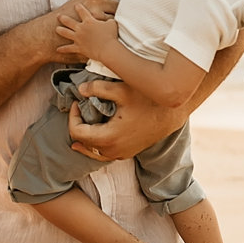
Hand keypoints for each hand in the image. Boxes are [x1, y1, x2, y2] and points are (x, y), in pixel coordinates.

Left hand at [44, 0, 114, 61]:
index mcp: (89, 21)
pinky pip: (69, 48)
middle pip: (69, 21)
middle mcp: (81, 28)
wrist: (107, 49)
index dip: (79, 7)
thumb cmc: (111, 36)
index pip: (82, 11)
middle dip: (64, 18)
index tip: (76, 5)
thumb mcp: (112, 23)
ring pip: (66, 33)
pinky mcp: (79, 48)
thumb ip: (110, 19)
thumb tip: (112, 16)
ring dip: (61, 31)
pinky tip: (58, 49)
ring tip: (57, 29)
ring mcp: (78, 38)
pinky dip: (63, 49)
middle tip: (59, 16)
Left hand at [67, 78, 182, 161]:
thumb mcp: (122, 90)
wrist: (171, 114)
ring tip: (79, 124)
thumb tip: (80, 90)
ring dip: (85, 138)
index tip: (77, 102)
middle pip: (83, 143)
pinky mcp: (128, 153)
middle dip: (77, 125)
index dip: (72, 116)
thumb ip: (98, 88)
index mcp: (109, 137)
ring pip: (93, 152)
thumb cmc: (148, 101)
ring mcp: (121, 154)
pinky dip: (96, 145)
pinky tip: (95, 136)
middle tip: (79, 109)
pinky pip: (105, 154)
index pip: (77, 132)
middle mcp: (113, 150)